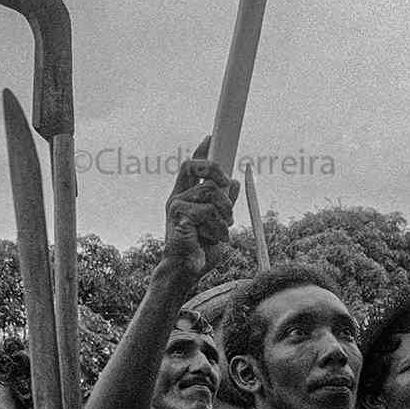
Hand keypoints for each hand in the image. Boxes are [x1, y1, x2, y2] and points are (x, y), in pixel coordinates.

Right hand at [162, 136, 238, 278]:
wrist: (186, 272)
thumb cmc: (200, 250)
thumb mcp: (220, 223)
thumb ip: (225, 203)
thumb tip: (233, 183)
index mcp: (186, 197)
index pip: (191, 167)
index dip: (201, 151)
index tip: (211, 136)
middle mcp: (178, 197)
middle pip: (193, 165)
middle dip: (214, 169)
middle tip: (227, 185)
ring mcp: (176, 205)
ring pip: (211, 191)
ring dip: (225, 212)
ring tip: (222, 230)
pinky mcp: (178, 215)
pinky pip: (208, 210)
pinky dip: (218, 225)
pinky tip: (213, 238)